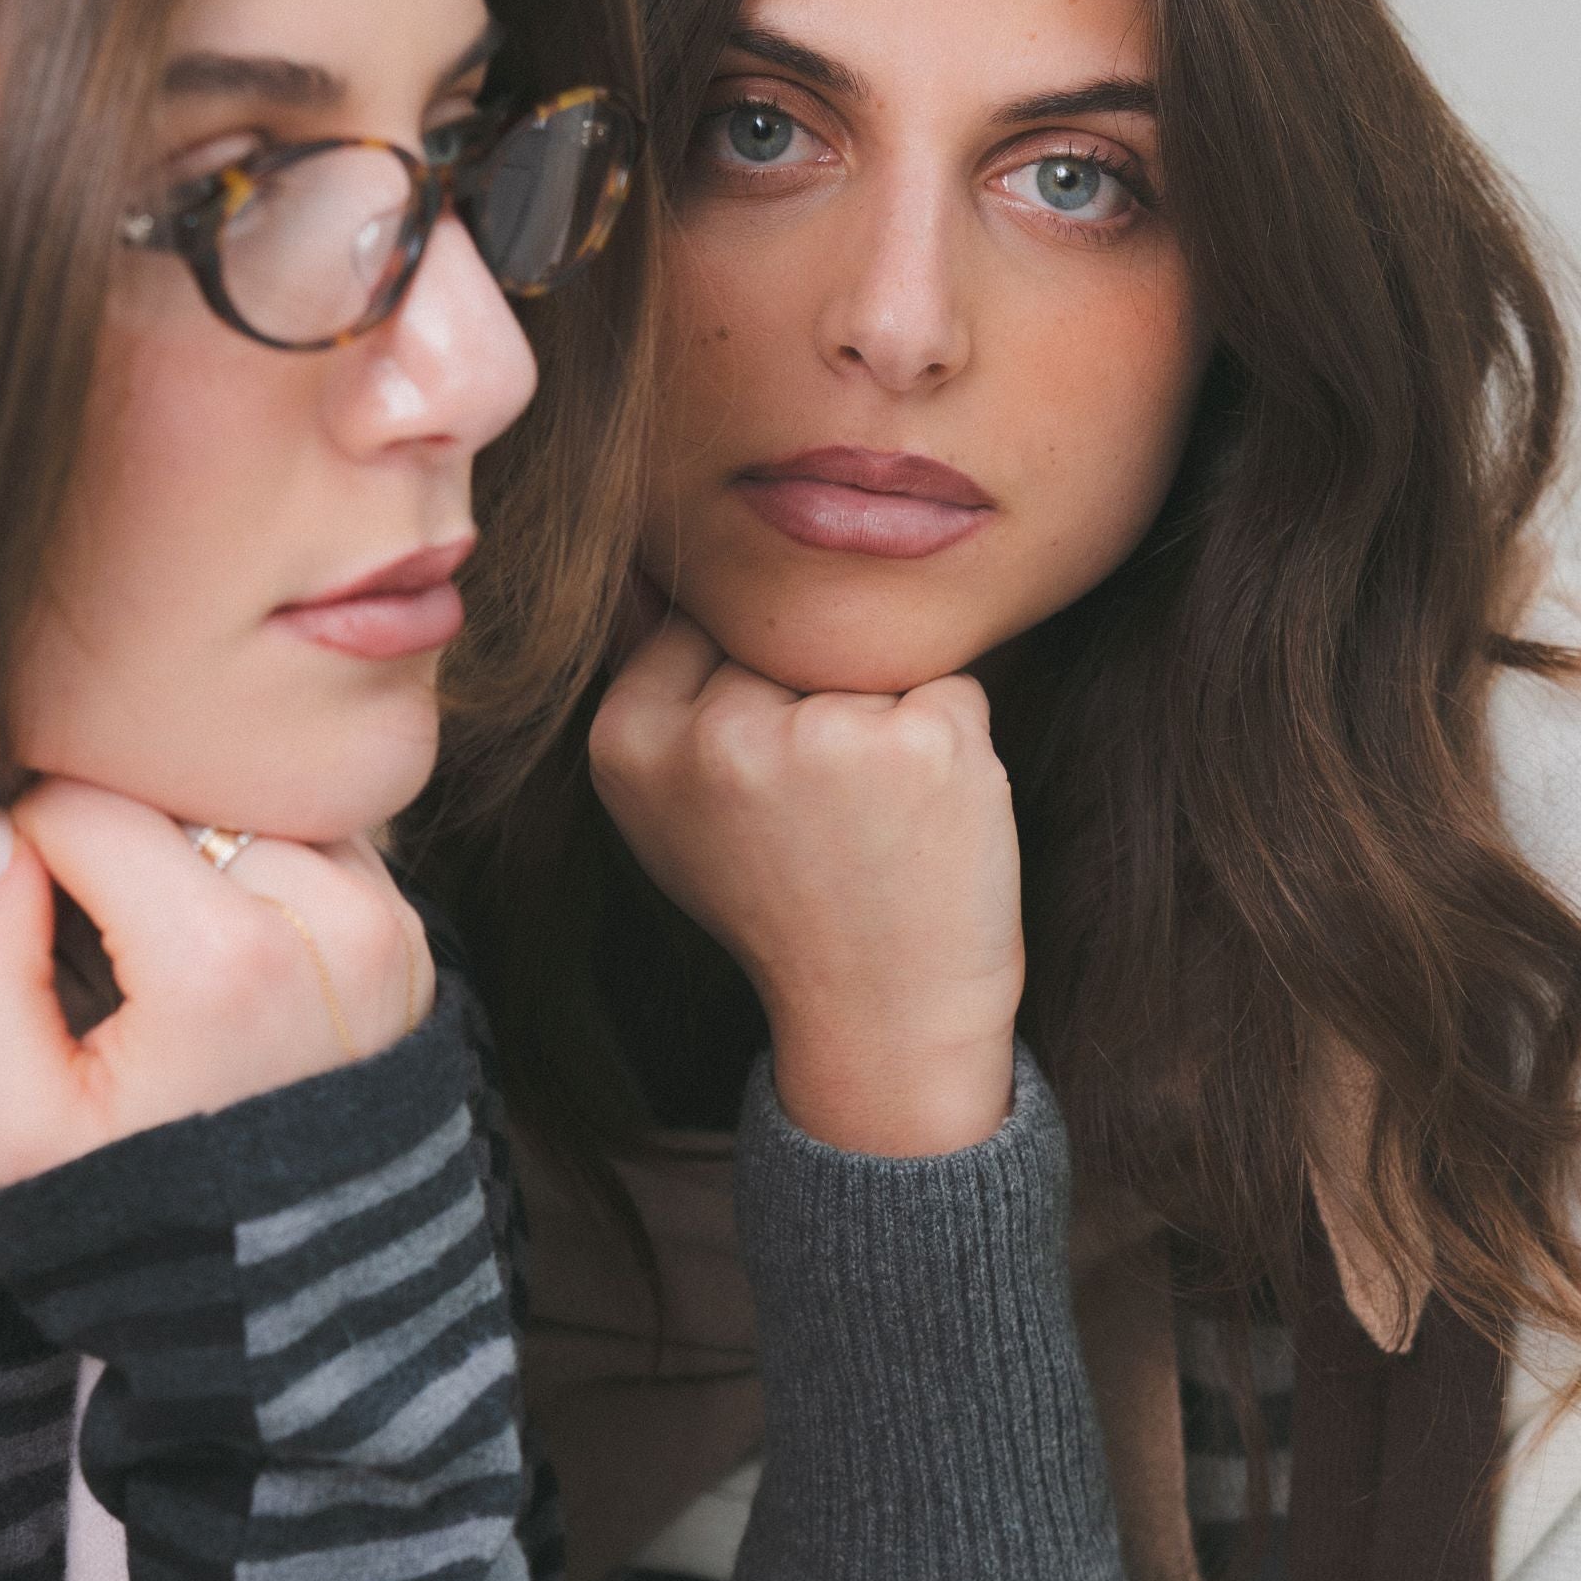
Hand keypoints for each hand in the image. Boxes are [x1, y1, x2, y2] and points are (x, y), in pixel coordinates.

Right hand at [0, 778, 437, 1187]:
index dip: (27, 848)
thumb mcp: (11, 1124)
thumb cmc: (137, 1218)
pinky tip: (228, 963)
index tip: (24, 916)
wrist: (286, 1312)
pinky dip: (261, 876)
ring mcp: (385, 927)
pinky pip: (314, 847)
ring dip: (195, 854)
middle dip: (118, 847)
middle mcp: (327, 920)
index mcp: (223, 960)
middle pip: (174, 798)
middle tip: (98, 947)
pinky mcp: (413, 942)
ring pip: (248, 808)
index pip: (85, 806)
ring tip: (164, 959)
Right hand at [588, 611, 1022, 1155]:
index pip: (704, 624)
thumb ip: (662, 695)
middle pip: (784, 635)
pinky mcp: (920, 742)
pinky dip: (951, 736)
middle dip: (817, 701)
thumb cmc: (782, 902)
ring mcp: (819, 735)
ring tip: (871, 818)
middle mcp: (714, 735)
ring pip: (867, 652)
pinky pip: (947, 681)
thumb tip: (654, 566)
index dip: (751, 697)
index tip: (764, 787)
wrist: (880, 1014)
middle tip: (822, 816)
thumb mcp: (674, 810)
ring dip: (886, 715)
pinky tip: (924, 816)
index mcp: (628, 743)